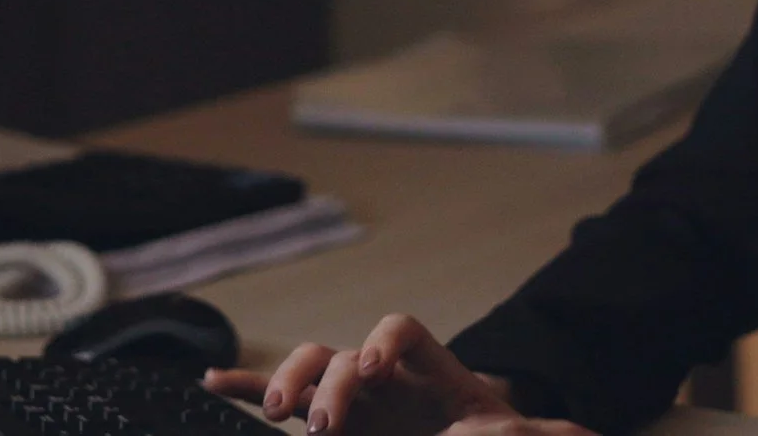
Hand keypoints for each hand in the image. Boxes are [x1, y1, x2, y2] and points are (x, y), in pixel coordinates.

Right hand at [202, 313, 552, 435]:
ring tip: (276, 414)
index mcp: (429, 372)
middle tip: (319, 424)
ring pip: (306, 368)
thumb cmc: (492, 435)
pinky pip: (276, 398)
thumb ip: (545, 434)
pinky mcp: (327, 421)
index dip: (383, 344)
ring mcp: (350, 396)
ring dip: (283, 383)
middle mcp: (382, 375)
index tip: (373, 372)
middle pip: (341, 352)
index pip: (403, 331)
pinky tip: (212, 386)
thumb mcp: (519, 434)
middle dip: (324, 381)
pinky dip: (245, 390)